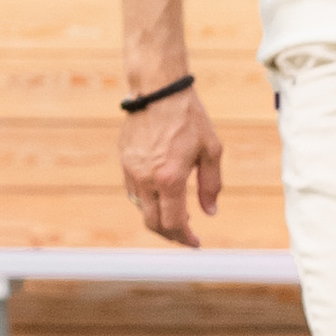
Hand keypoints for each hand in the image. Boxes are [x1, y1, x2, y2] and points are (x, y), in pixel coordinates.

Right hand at [119, 84, 223, 248]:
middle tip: (186, 236)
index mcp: (170, 178)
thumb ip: (211, 184)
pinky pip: (134, 192)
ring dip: (157, 218)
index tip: (195, 244)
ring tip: (177, 217)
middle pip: (153, 223)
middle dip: (170, 235)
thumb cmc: (190, 118)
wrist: (158, 91)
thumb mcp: (211, 150)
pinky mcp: (124, 162)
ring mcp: (131, 171)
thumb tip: (210, 212)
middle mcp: (146, 179)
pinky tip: (162, 197)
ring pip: (141, 209)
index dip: (185, 239)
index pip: (174, 223)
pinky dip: (147, 202)